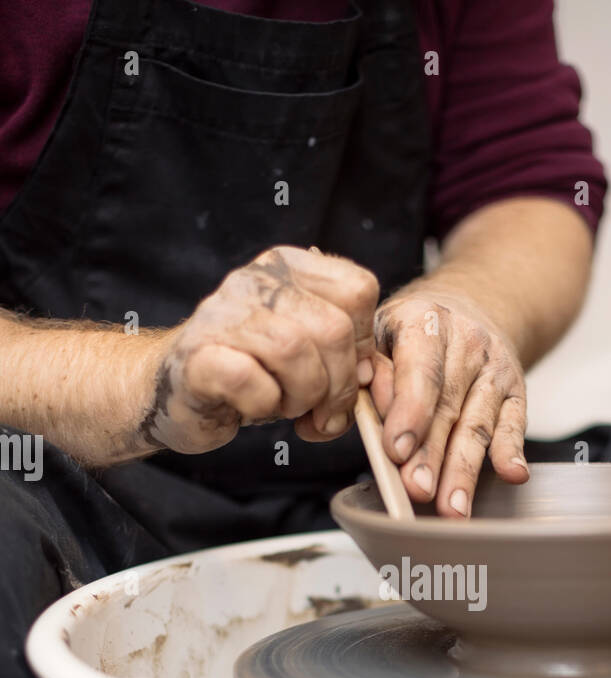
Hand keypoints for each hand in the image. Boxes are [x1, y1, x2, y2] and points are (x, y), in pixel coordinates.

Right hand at [140, 246, 378, 453]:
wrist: (175, 393)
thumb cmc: (250, 374)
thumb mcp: (309, 356)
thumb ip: (347, 357)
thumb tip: (368, 375)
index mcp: (288, 267)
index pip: (359, 290)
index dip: (363, 344)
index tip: (346, 374)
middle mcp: (255, 280)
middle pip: (333, 329)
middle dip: (338, 386)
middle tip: (320, 410)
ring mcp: (221, 314)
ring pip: (295, 351)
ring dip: (303, 397)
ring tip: (286, 407)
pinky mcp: (198, 356)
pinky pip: (252, 381)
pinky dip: (264, 406)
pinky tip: (253, 408)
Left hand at [372, 287, 528, 516]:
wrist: (464, 311)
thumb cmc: (408, 337)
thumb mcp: (380, 337)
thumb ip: (372, 374)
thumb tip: (371, 410)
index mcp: (424, 320)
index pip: (419, 371)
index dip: (409, 412)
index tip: (396, 451)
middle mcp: (466, 341)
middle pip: (448, 406)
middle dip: (432, 454)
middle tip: (417, 490)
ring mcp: (495, 367)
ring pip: (477, 424)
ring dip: (464, 470)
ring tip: (453, 509)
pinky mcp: (516, 390)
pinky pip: (513, 424)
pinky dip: (512, 451)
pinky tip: (512, 475)